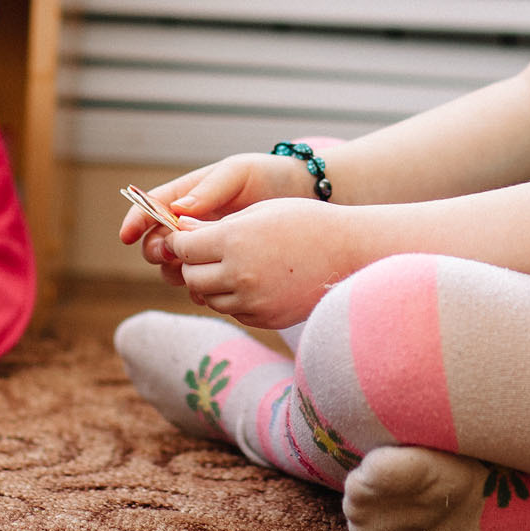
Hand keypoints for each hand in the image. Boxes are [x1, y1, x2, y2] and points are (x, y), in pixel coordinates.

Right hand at [118, 152, 314, 288]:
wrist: (305, 198)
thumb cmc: (268, 176)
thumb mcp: (239, 173)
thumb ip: (210, 189)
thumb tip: (178, 210)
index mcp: (189, 196)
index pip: (152, 207)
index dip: (135, 221)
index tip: (126, 236)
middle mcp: (192, 224)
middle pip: (157, 243)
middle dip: (156, 250)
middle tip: (170, 253)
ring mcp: (207, 248)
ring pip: (176, 268)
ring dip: (176, 272)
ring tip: (191, 271)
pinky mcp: (224, 267)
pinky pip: (202, 284)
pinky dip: (199, 289)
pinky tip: (209, 290)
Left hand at [168, 196, 364, 328]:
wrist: (349, 251)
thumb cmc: (305, 221)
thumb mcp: (259, 211)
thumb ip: (217, 225)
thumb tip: (182, 233)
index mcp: (234, 240)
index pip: (184, 248)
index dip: (180, 241)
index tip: (185, 237)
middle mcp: (239, 274)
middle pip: (191, 276)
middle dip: (193, 263)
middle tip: (205, 252)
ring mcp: (253, 301)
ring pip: (209, 298)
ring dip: (212, 283)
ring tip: (232, 266)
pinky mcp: (266, 319)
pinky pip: (234, 311)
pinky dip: (235, 298)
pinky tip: (253, 281)